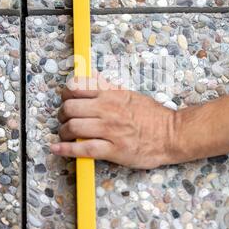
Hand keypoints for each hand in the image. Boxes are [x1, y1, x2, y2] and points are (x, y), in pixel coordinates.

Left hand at [50, 74, 176, 168]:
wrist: (172, 134)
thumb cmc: (152, 116)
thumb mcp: (130, 94)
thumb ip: (108, 87)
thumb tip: (92, 78)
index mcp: (111, 95)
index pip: (76, 88)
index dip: (65, 95)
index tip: (66, 100)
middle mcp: (108, 110)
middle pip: (70, 109)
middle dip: (62, 115)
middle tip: (65, 120)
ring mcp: (110, 130)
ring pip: (73, 128)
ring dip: (63, 133)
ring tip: (65, 136)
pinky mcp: (114, 150)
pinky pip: (84, 149)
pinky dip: (66, 150)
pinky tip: (57, 149)